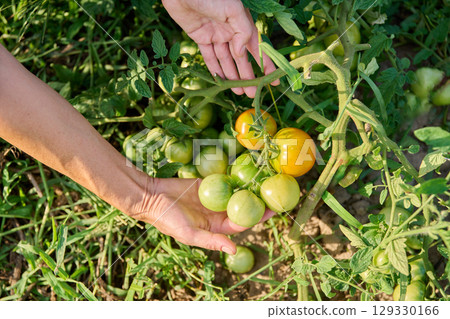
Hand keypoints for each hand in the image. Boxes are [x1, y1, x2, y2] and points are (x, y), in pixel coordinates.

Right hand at [131, 177, 274, 253]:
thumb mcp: (189, 233)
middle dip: (259, 201)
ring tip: (266, 178)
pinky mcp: (209, 183)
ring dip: (250, 187)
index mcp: (216, 227)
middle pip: (243, 206)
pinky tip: (248, 169)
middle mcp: (218, 213)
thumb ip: (211, 241)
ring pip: (237, 192)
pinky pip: (225, 180)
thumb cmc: (167, 219)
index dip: (258, 217)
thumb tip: (233, 250)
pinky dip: (236, 176)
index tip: (273, 209)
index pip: (242, 222)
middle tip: (275, 191)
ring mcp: (214, 197)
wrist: (151, 196)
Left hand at [162, 0, 279, 97]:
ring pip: (226, 60)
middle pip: (241, 57)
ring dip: (233, 76)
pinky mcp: (200, 37)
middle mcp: (230, 29)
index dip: (265, 63)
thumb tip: (242, 53)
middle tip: (253, 93)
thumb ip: (242, 31)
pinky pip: (209, 56)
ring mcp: (215, 34)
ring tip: (240, 92)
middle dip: (248, 75)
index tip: (271, 79)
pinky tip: (222, 81)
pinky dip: (215, 69)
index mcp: (242, 22)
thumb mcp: (233, 10)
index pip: (256, 47)